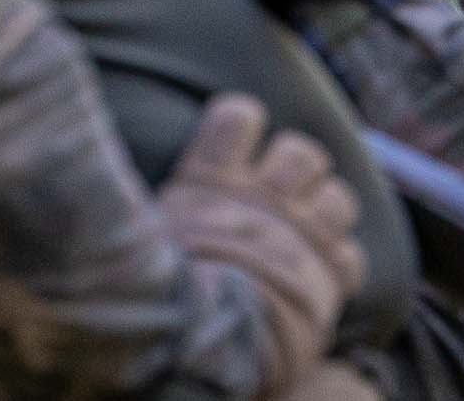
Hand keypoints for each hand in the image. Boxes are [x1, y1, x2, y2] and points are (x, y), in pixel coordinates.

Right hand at [159, 95, 366, 390]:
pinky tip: (318, 279)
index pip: (237, 117)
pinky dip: (338, 268)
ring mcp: (302, 231)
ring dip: (326, 213)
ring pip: (338, 197)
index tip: (236, 144)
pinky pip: (351, 255)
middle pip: (304, 153)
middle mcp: (263, 197)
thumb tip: (112, 178)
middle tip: (277, 200)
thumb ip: (156, 207)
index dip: (241, 125)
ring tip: (304, 235)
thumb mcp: (137, 240)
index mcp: (211, 182)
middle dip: (297, 173)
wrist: (194, 345)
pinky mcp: (329, 272)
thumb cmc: (148, 295)